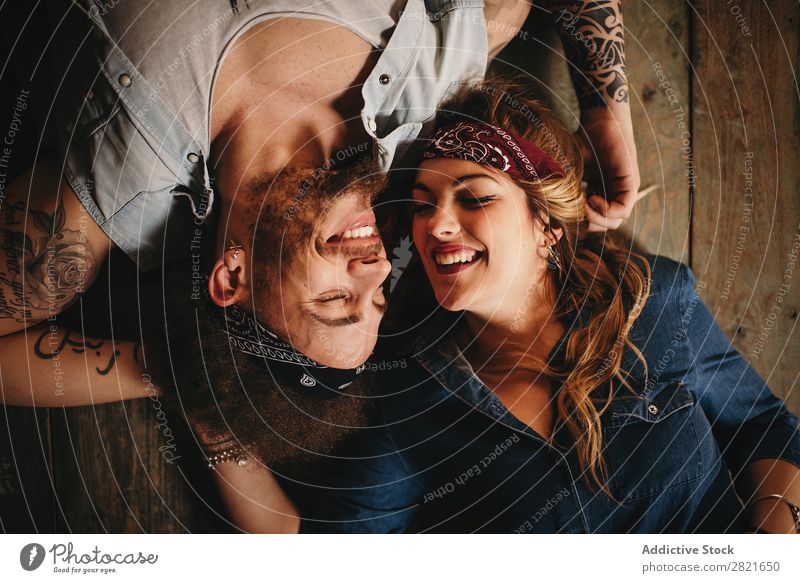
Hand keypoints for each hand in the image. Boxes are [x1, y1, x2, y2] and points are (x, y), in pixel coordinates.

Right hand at [576, 108, 639, 231]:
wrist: (600, 120)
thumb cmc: (583, 140)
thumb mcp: (569, 170)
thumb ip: (565, 191)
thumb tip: (553, 215)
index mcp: (601, 192)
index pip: (594, 221)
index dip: (580, 224)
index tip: (565, 214)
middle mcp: (614, 194)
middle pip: (605, 225)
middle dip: (588, 225)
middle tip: (574, 214)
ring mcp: (624, 190)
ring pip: (615, 221)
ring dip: (596, 219)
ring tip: (583, 206)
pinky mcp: (631, 184)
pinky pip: (622, 210)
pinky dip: (605, 211)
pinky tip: (591, 199)